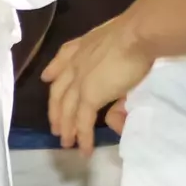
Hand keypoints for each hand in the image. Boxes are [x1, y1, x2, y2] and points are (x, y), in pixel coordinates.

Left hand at [43, 16, 153, 151]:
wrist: (138, 35)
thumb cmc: (135, 35)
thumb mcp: (117, 43)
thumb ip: (111, 61)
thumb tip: (115, 90)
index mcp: (82, 47)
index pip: (62, 60)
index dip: (54, 71)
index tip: (47, 78)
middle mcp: (76, 63)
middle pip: (59, 91)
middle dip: (56, 111)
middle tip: (55, 126)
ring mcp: (80, 81)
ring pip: (67, 109)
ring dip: (66, 128)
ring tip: (66, 142)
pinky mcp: (90, 96)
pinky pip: (82, 121)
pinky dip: (83, 137)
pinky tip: (83, 149)